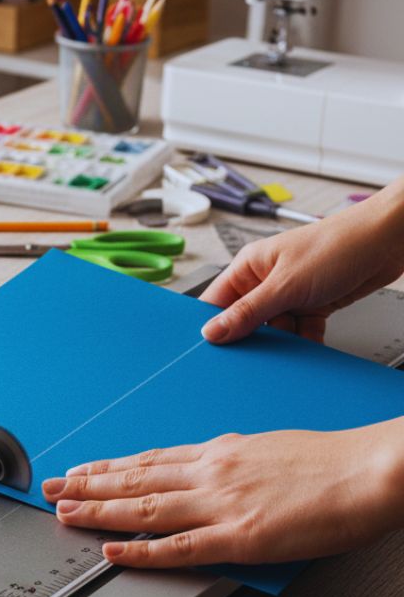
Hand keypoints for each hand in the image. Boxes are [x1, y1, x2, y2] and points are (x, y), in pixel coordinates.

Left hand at [41, 421, 403, 567]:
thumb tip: (209, 462)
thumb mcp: (267, 447)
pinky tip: (113, 551)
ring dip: (99, 511)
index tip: (80, 470)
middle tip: (50, 488)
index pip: (148, 460)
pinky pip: (180, 547)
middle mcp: (211, 473)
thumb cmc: (330, 461)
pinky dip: (142, 551)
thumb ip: (231, 460)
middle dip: (87, 485)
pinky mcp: (241, 536)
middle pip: (135, 480)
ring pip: (145, 508)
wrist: (370, 471)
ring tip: (64, 512)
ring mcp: (221, 504)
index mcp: (219, 452)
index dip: (108, 468)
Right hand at [201, 178, 403, 343]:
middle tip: (250, 356)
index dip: (211, 326)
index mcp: (249, 267)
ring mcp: (290, 293)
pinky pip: (299, 332)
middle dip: (250, 339)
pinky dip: (304, 342)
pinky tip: (307, 348)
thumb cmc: (340, 244)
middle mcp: (266, 280)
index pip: (216, 302)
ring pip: (274, 329)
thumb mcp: (286, 285)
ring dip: (281, 343)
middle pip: (245, 320)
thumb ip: (248, 312)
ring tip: (286, 350)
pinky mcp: (313, 304)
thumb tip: (213, 331)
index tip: (211, 350)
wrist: (390, 240)